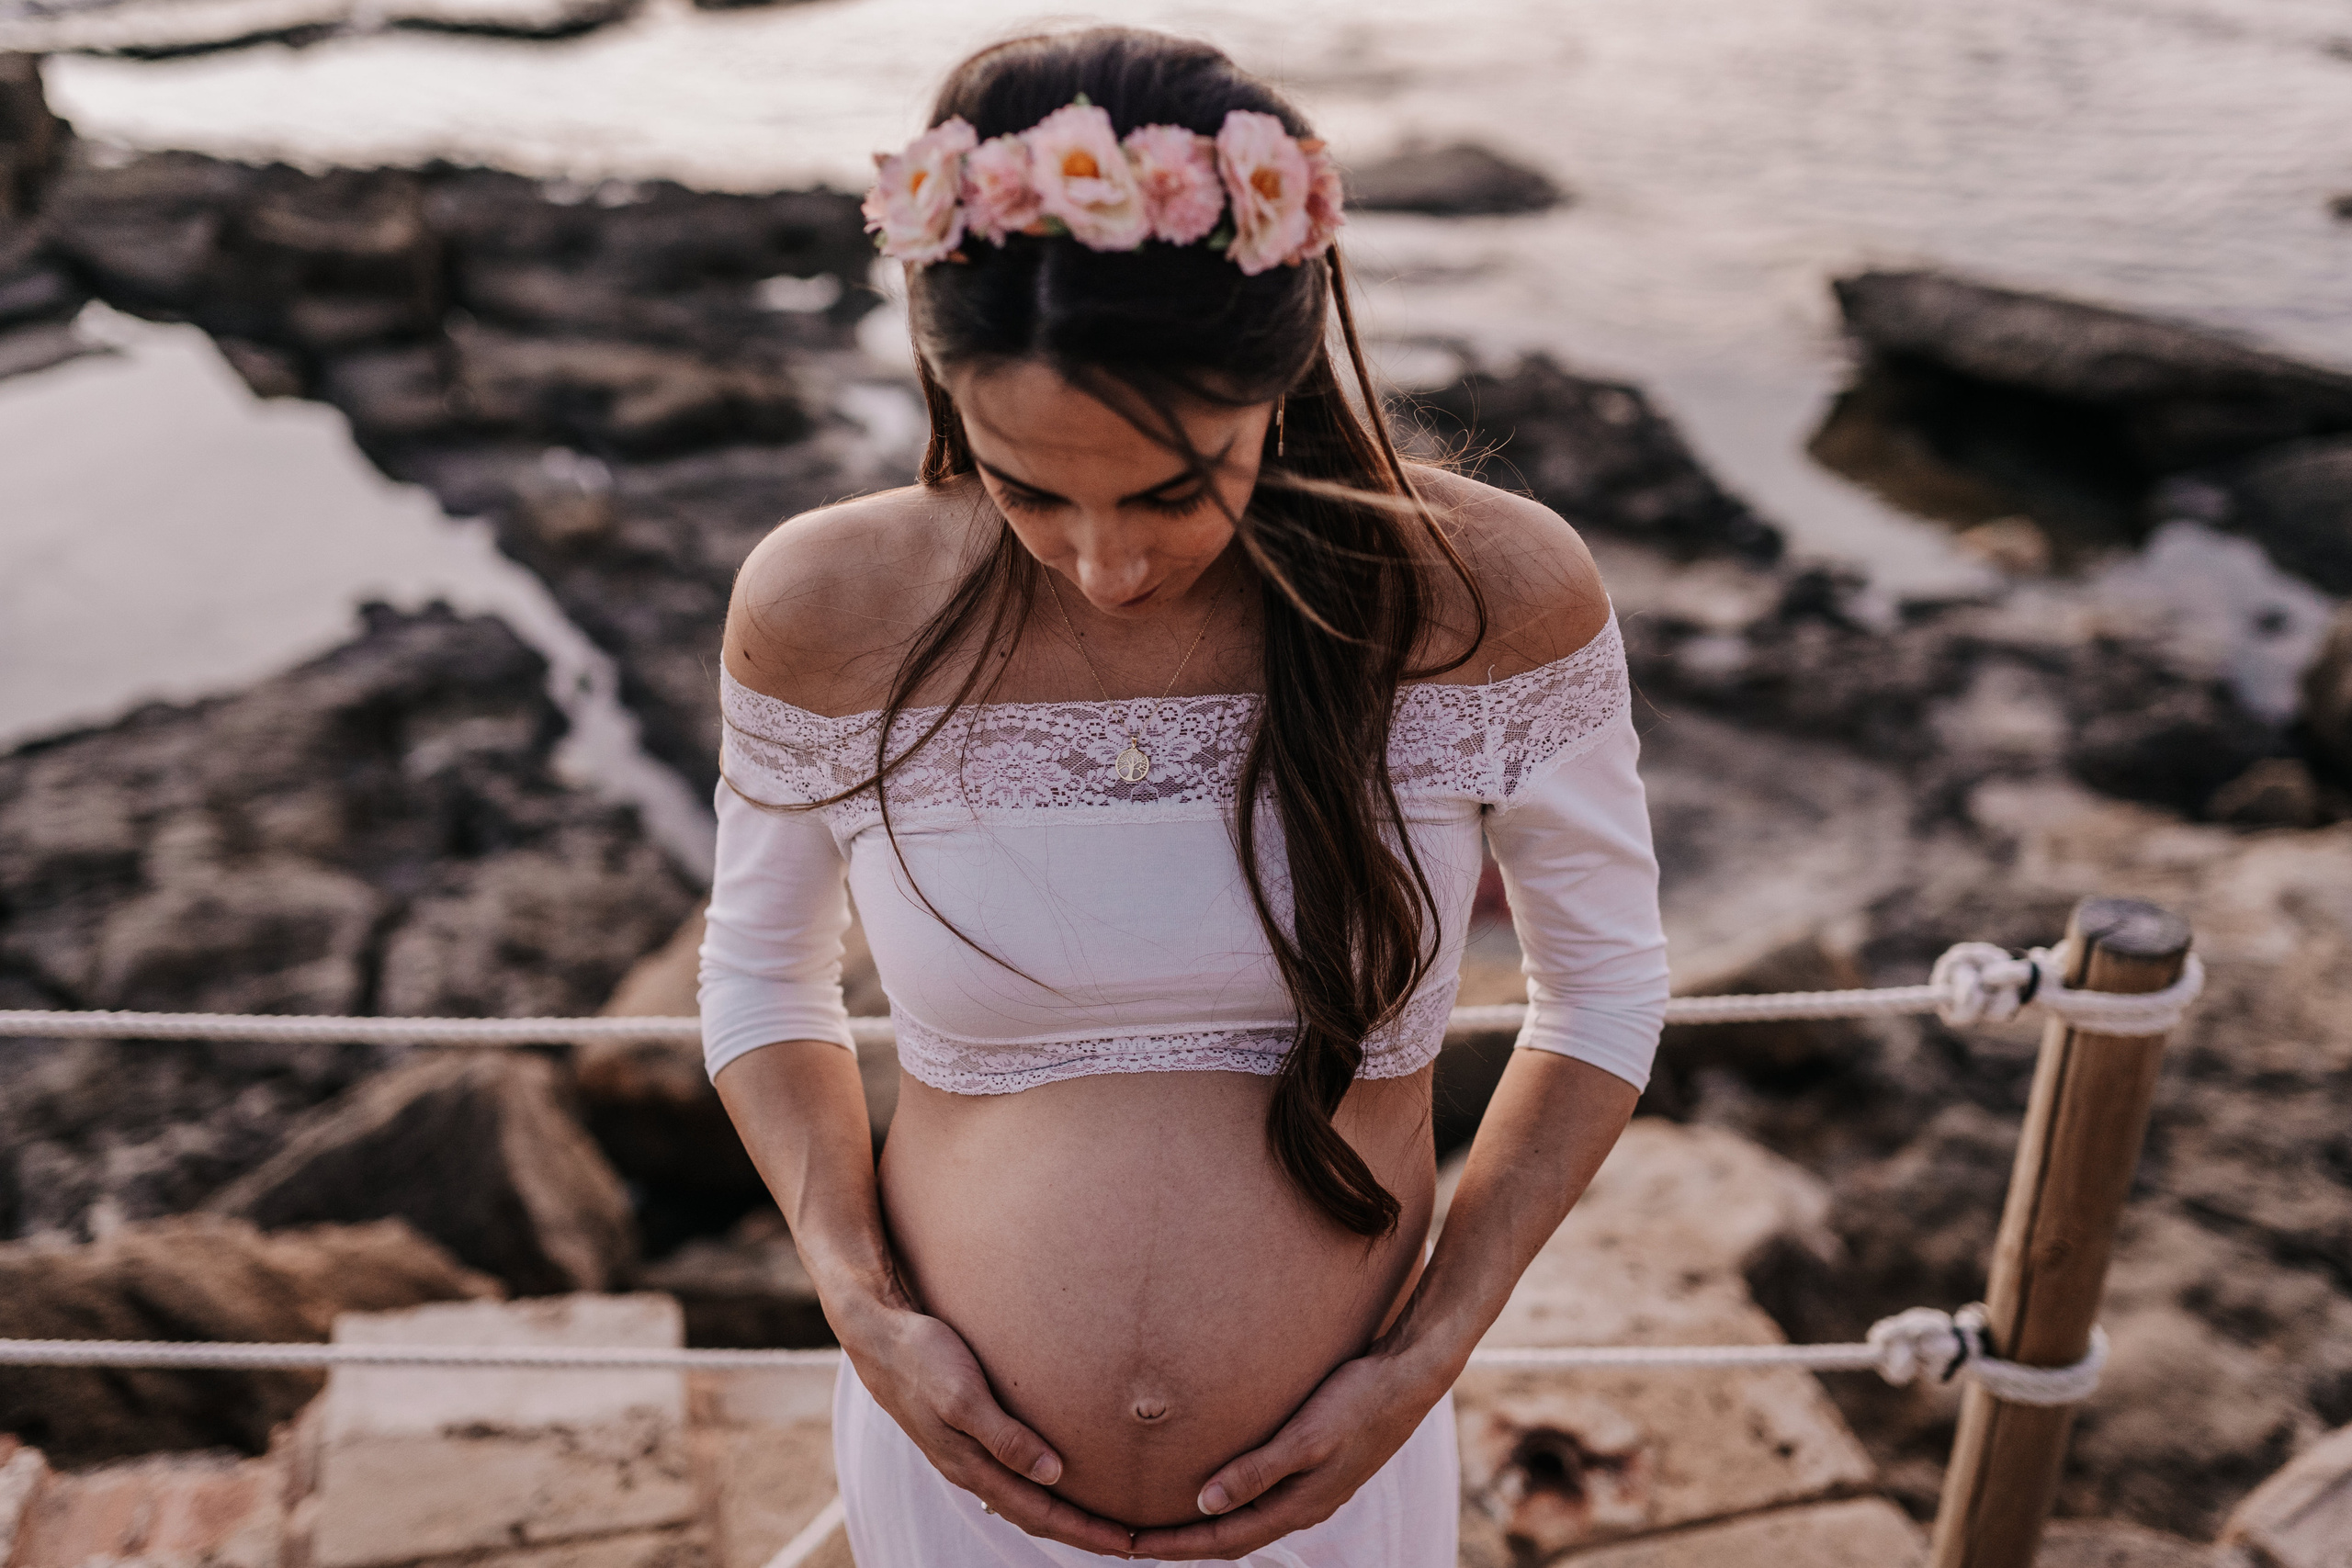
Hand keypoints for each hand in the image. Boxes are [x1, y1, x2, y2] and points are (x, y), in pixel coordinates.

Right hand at [838, 1299, 1139, 1556]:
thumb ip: (1004, 1437)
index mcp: (972, 1466)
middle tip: (1135, 1542)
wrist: (879, 1336)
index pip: (1041, 1514)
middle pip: (1037, 1516)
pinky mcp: (970, 1434)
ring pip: (1026, 1499)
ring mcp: (969, 1454)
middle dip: (1084, 1533)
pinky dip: (1046, 1488)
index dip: (1086, 1532)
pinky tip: (1060, 1478)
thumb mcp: (962, 1396)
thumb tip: (1052, 1473)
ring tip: (1105, 1519)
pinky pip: (1016, 1475)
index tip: (1129, 1543)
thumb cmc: (923, 1358)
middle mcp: (973, 1469)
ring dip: (1067, 1514)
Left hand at [1124, 1347, 1445, 1561]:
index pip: (1221, 1540)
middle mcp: (1300, 1506)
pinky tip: (1210, 1484)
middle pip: (1227, 1538)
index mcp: (1298, 1506)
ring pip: (1242, 1519)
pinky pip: (1257, 1497)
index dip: (1173, 1545)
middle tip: (1127, 1536)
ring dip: (1200, 1523)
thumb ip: (1258, 1472)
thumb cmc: (1359, 1401)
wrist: (1409, 1377)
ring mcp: (1308, 1489)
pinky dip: (1224, 1498)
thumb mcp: (1308, 1436)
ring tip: (1159, 1517)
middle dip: (1177, 1542)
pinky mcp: (1311, 1467)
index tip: (1128, 1543)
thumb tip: (1204, 1504)